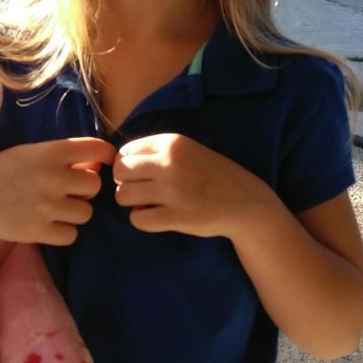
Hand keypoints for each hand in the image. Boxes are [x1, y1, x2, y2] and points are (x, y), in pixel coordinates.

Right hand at [0, 137, 115, 244]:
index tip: (104, 163)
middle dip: (84, 190)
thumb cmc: (4, 171)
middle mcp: (51, 177)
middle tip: (66, 191)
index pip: (97, 149)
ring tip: (53, 208)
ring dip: (74, 212)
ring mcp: (45, 206)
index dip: (106, 156)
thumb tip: (99, 166)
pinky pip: (71, 235)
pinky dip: (63, 231)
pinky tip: (47, 223)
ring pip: (86, 213)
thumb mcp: (32, 153)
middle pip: (95, 186)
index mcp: (51, 152)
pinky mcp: (37, 231)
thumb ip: (64, 157)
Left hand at [113, 133, 268, 238]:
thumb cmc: (211, 175)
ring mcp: (173, 190)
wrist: (246, 202)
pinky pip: (137, 219)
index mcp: (171, 142)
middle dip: (124, 183)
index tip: (142, 176)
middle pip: (119, 172)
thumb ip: (156, 152)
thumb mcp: (187, 150)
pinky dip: (141, 220)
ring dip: (131, 203)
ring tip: (149, 204)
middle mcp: (169, 162)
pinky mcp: (177, 216)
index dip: (128, 166)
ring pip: (122, 195)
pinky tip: (157, 217)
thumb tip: (117, 163)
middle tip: (142, 192)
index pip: (125, 151)